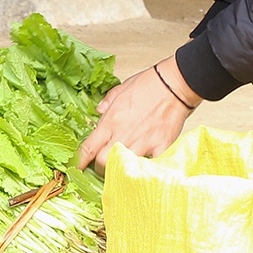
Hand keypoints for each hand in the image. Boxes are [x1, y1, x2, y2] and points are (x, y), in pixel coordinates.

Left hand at [77, 57, 197, 171]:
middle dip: (99, 167)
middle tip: (103, 165)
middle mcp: (124, 134)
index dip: (80, 160)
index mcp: (112, 120)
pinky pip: (150, 166)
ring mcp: (142, 142)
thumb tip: (99, 111)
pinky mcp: (160, 147)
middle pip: (102, 162)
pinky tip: (144, 169)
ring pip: (123, 167)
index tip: (76, 168)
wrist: (175, 84)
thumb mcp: (121, 89)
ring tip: (122, 168)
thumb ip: (108, 102)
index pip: (89, 146)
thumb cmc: (150, 83)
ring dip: (120, 169)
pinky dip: (146, 169)